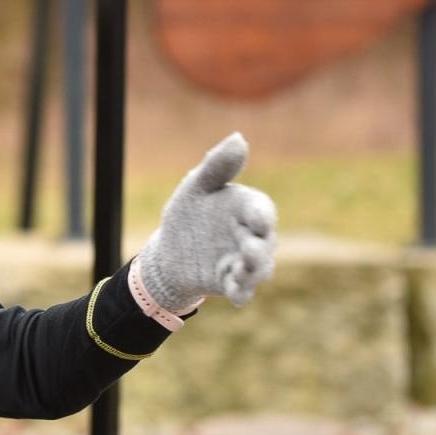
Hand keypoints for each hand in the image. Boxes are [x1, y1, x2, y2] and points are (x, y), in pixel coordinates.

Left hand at [139, 133, 275, 312]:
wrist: (170, 249)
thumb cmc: (189, 212)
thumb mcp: (196, 186)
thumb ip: (217, 165)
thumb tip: (239, 138)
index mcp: (248, 208)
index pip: (262, 211)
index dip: (261, 215)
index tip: (257, 219)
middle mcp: (252, 235)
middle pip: (265, 242)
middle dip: (259, 246)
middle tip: (250, 248)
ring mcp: (243, 260)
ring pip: (259, 268)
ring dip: (254, 270)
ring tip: (242, 268)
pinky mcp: (231, 282)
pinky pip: (242, 289)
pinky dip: (241, 292)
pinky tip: (236, 297)